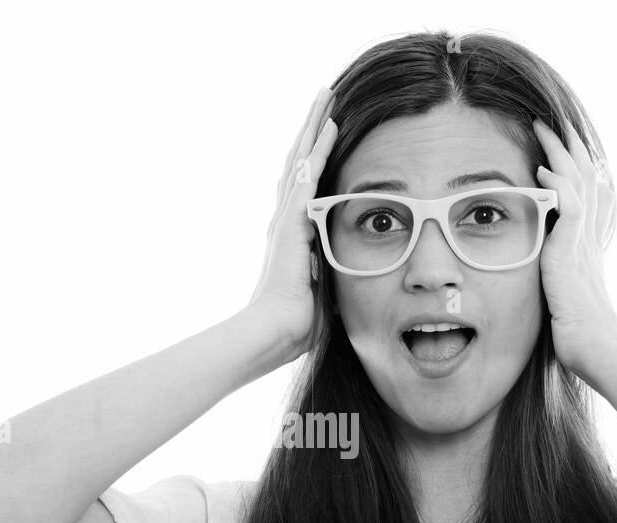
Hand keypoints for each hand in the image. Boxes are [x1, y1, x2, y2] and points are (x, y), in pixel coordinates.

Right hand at [247, 85, 337, 361]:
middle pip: (298, 162)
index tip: (324, 130)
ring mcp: (285, 219)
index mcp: (291, 234)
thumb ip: (325, 272)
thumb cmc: (294, 322)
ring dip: (313, 128)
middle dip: (311, 129)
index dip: (313, 156)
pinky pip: (307, 179)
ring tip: (325, 97)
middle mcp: (284, 219)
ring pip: (300, 161)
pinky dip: (318, 152)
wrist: (273, 332)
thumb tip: (343, 273)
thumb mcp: (317, 290)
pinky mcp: (291, 223)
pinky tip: (329, 127)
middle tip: (324, 96)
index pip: (303, 185)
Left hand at [532, 116, 616, 380]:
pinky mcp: (572, 254)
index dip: (577, 169)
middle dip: (567, 148)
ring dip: (560, 152)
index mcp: (588, 247)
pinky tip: (542, 169)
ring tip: (542, 128)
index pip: (587, 196)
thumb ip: (560, 278)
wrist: (597, 352)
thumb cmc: (581, 337)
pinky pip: (569, 208)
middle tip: (550, 122)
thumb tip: (549, 272)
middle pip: (584, 179)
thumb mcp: (568, 299)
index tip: (564, 148)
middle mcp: (589, 239)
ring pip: (577, 184)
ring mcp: (583, 244)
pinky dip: (557, 184)